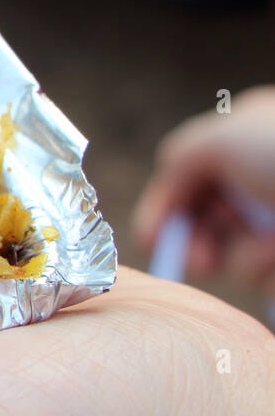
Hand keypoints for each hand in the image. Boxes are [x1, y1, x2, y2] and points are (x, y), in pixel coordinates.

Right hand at [134, 86, 274, 290]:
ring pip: (238, 255)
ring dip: (244, 257)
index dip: (166, 208)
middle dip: (200, 244)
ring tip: (270, 247)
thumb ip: (178, 160)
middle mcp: (268, 179)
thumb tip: (167, 199)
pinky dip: (269, 272)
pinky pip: (267, 278)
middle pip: (209, 223)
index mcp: (250, 138)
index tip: (152, 240)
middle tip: (199, 262)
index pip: (190, 178)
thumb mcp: (221, 139)